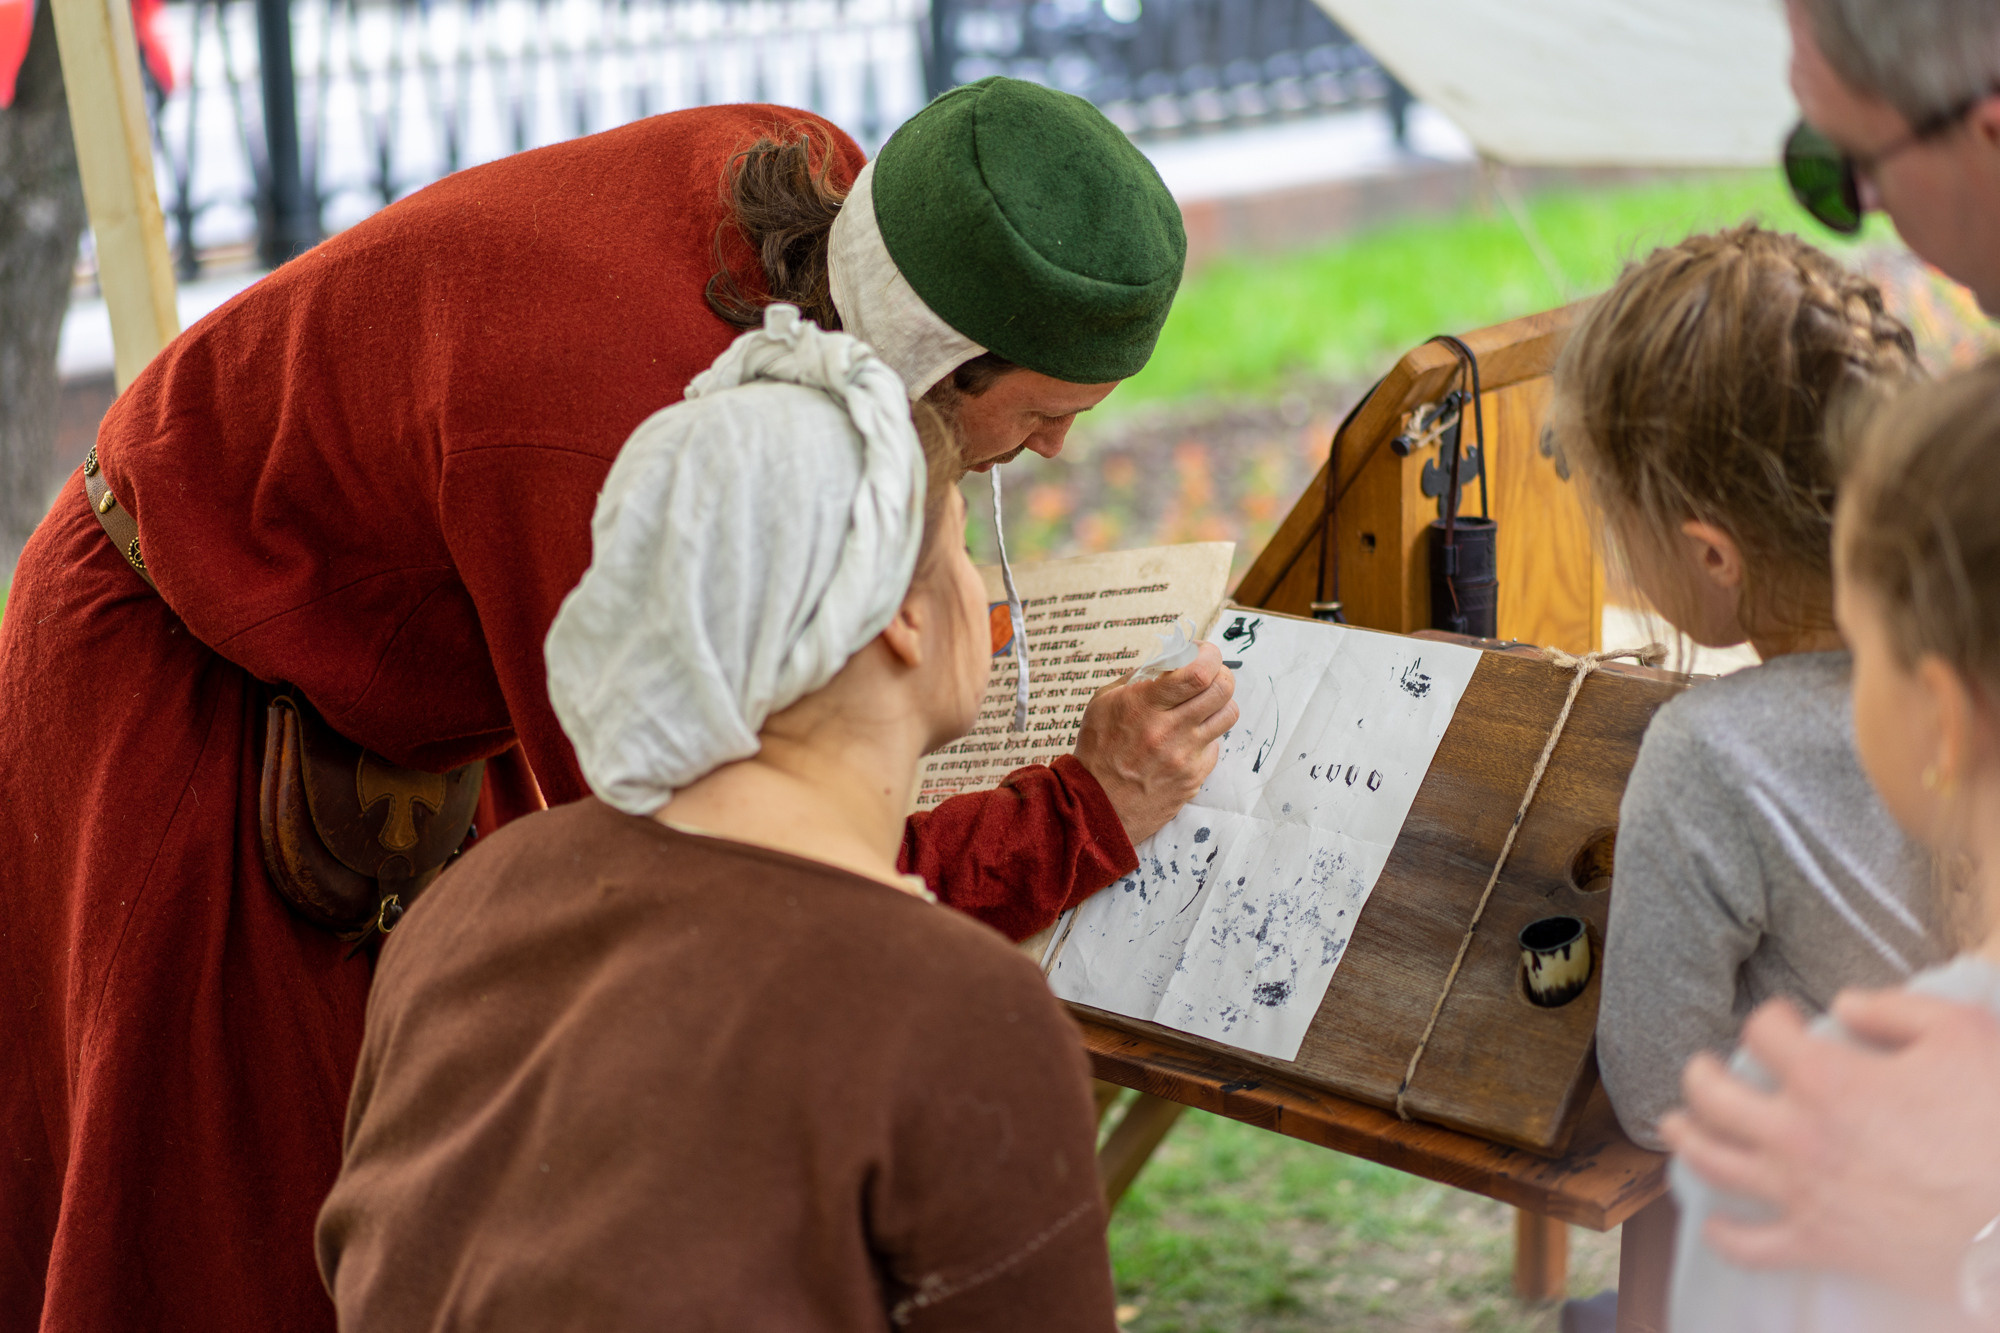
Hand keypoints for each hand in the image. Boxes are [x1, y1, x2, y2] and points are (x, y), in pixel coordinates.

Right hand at [1072, 641, 1237, 846]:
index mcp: (1144, 706)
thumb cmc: (1097, 751)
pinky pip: (1215, 746)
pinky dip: (1205, 738)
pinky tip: (1185, 741)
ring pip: (1228, 715)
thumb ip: (1137, 677)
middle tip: (1211, 676)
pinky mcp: (1194, 778)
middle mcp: (1169, 731)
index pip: (1198, 672)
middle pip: (1222, 689)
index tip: (1205, 652)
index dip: (1210, 655)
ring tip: (1202, 706)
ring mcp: (1185, 757)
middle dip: (1221, 674)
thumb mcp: (1104, 702)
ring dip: (1220, 704)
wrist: (1096, 806)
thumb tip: (1169, 659)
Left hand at [1660, 988, 1999, 1298]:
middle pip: (1712, 1096)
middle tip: (1703, 1067)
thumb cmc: (1998, 1123)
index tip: (1783, 1020)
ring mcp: (1800, 1193)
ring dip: (1686, 1138)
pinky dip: (1723, 1234)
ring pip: (1713, 1161)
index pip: (1763, 1034)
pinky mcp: (1819, 1245)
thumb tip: (1844, 1006)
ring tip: (1675, 1125)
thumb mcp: (1959, 1035)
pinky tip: (1712, 1223)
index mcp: (1825, 1079)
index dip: (1770, 1019)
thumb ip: (1894, 1009)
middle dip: (1700, 1074)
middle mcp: (1796, 1134)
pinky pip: (1750, 1246)